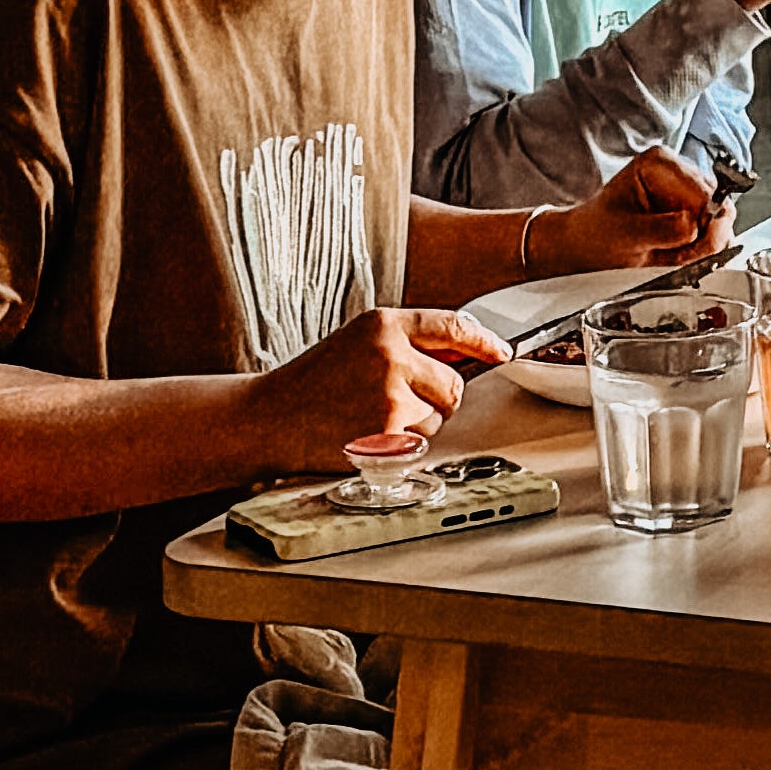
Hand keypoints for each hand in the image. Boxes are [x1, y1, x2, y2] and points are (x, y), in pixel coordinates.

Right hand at [252, 303, 504, 475]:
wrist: (269, 417)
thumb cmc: (314, 382)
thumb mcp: (358, 342)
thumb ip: (407, 342)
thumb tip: (463, 353)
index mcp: (384, 323)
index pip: (453, 326)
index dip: (484, 342)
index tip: (501, 352)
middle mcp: (391, 354)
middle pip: (453, 383)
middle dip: (438, 398)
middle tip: (401, 402)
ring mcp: (389, 394)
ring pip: (437, 417)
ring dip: (417, 424)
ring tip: (371, 416)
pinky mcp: (385, 432)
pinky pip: (419, 443)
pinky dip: (401, 445)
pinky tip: (366, 434)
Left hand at [551, 150, 733, 276]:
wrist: (583, 249)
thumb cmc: (595, 236)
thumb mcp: (626, 236)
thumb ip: (665, 230)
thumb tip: (697, 226)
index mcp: (659, 163)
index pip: (702, 195)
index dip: (700, 228)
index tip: (684, 251)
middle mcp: (678, 170)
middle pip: (716, 207)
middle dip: (700, 241)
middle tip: (671, 257)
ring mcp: (687, 190)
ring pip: (718, 223)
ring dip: (698, 249)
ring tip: (666, 256)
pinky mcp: (691, 210)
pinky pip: (712, 234)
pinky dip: (697, 252)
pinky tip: (673, 256)